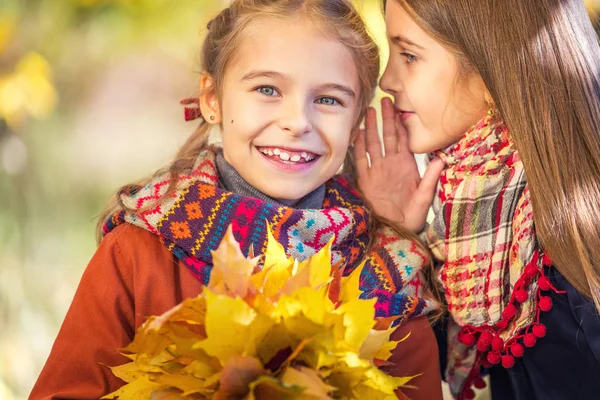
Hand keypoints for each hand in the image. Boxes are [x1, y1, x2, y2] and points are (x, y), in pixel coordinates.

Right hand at [353, 98, 444, 232]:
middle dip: (387, 118)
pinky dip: (358, 146)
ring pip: (373, 144)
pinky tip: (357, 133)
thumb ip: (430, 177)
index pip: (404, 139)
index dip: (402, 123)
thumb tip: (442, 159)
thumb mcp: (424, 196)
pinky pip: (360, 159)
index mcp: (406, 165)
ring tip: (369, 111)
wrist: (395, 230)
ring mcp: (377, 170)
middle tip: (385, 99)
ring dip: (371, 127)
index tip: (402, 106)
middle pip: (387, 136)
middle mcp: (390, 164)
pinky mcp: (365, 179)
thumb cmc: (412, 216)